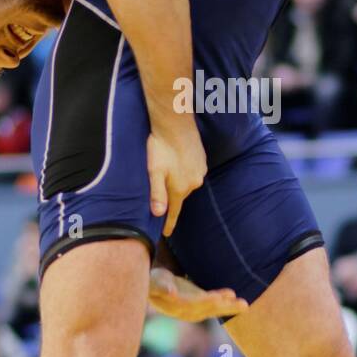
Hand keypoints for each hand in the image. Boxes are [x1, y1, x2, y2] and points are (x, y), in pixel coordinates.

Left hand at [147, 121, 206, 235]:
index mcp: (180, 188)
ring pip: (186, 182)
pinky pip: (192, 171)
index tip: (166, 233)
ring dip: (177, 180)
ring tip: (167, 169)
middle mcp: (194, 182)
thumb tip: (159, 214)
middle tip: (160, 186)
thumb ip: (157, 194)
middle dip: (171, 196)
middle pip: (180, 195)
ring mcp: (200, 170)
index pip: (174, 211)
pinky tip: (177, 160)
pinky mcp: (202, 159)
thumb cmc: (161, 147)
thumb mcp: (154, 172)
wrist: (175, 123)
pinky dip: (184, 170)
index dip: (169, 223)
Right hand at [148, 267, 248, 319]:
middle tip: (243, 305)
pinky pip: (214, 305)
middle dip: (225, 307)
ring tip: (244, 305)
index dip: (204, 302)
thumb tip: (171, 293)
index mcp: (175, 306)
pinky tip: (235, 297)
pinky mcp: (200, 303)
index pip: (192, 305)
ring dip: (229, 307)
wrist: (153, 287)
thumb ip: (161, 287)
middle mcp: (187, 311)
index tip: (216, 298)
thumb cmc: (152, 282)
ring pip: (214, 309)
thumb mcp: (153, 283)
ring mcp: (194, 309)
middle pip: (207, 310)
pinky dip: (226, 302)